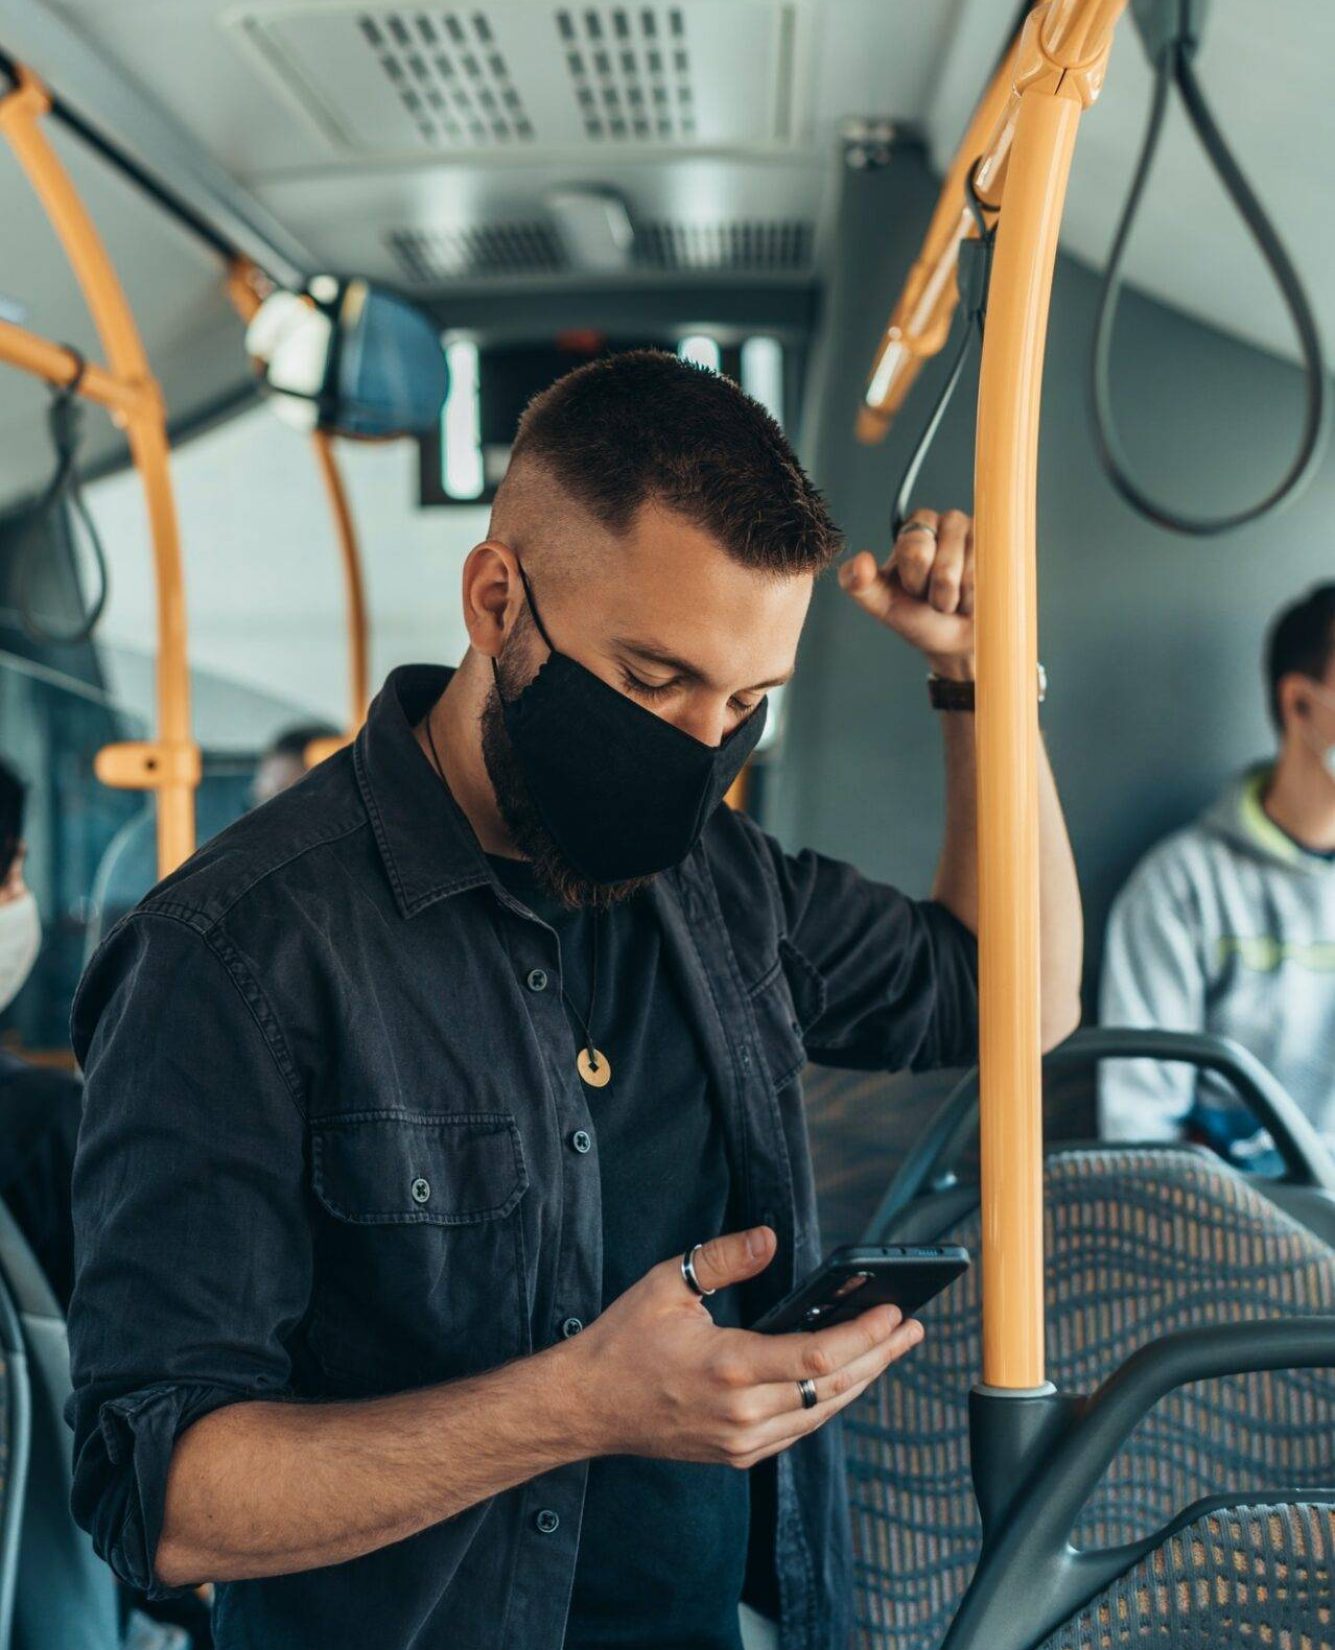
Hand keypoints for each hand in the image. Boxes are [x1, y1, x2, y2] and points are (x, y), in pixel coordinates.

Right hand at [562, 1226, 923, 1469]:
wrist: (586, 1406)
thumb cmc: (623, 1341)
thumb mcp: (667, 1284)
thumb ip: (724, 1258)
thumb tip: (771, 1237)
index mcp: (729, 1368)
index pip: (819, 1357)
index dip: (864, 1335)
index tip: (894, 1311)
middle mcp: (742, 1414)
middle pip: (834, 1389)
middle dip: (880, 1356)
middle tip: (913, 1328)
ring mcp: (741, 1442)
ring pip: (822, 1413)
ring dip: (862, 1381)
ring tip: (891, 1349)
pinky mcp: (737, 1454)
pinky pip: (799, 1428)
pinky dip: (828, 1401)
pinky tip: (844, 1378)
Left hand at [838, 508, 974, 678]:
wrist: (958, 642)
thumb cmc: (920, 619)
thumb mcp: (882, 605)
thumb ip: (859, 584)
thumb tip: (861, 561)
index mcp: (913, 527)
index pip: (915, 549)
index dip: (915, 580)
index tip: (914, 589)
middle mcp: (947, 521)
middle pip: (942, 561)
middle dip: (938, 592)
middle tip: (936, 597)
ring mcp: (980, 533)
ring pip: (968, 573)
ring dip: (960, 599)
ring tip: (957, 598)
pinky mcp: (1004, 549)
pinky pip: (991, 578)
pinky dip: (980, 597)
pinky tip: (978, 596)